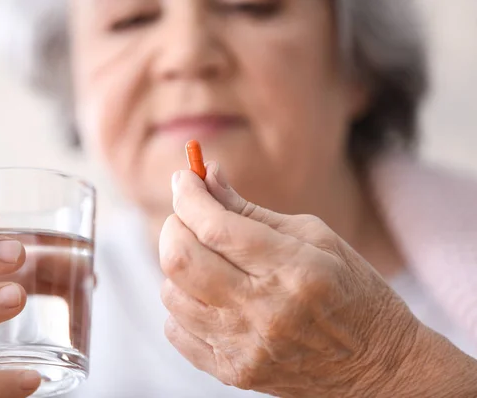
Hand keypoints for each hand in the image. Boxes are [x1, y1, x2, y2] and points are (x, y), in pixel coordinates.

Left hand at [159, 163, 418, 397]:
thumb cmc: (353, 290)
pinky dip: (182, 304)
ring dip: (179, 266)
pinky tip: (209, 296)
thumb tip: (206, 177)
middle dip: (174, 225)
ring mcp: (246, 348)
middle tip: (189, 215)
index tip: (182, 178)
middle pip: (181, 260)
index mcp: (295, 269)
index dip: (188, 196)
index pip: (216, 227)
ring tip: (207, 258)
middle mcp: (265, 312)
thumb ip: (251, 209)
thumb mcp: (315, 237)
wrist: (378, 366)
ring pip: (171, 294)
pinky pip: (176, 331)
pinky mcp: (234, 373)